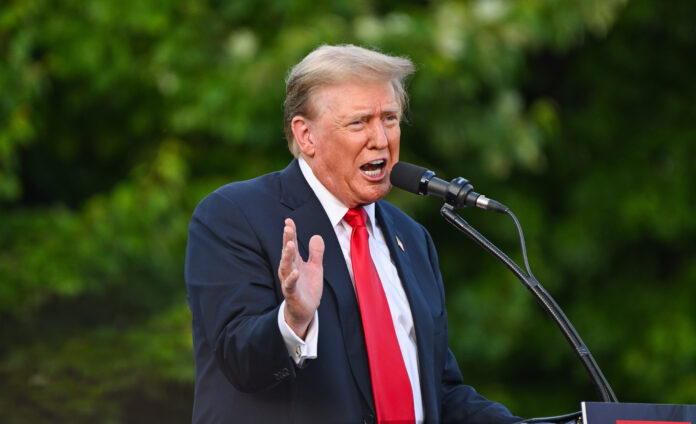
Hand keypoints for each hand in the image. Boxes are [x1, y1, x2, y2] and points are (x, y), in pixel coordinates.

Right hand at [277, 218, 323, 338]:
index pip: (292, 244)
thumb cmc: (307, 287)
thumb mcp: (315, 268)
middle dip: (288, 240)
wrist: (304, 310)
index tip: (289, 220)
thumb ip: (316, 253)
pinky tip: (296, 271)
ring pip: (286, 267)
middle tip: (288, 228)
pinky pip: (290, 285)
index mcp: (295, 262)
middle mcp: (289, 269)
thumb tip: (317, 236)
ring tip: (289, 244)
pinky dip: (292, 278)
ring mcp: (289, 281)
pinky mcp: (292, 293)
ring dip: (287, 256)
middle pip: (287, 252)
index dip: (291, 233)